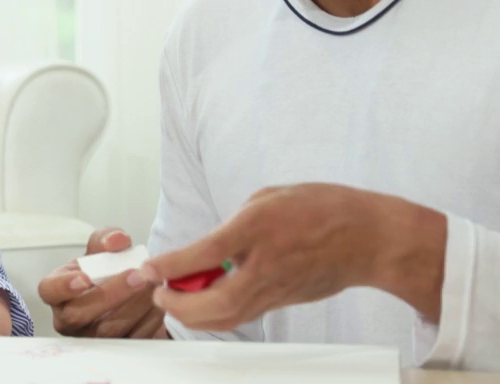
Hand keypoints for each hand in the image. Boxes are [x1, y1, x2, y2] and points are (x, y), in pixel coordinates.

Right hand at [37, 227, 165, 337]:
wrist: (126, 294)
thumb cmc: (104, 272)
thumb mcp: (100, 250)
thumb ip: (105, 239)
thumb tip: (117, 241)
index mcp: (58, 292)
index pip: (49, 291)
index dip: (63, 286)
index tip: (84, 277)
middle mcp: (69, 319)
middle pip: (79, 314)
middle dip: (110, 294)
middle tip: (137, 275)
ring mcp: (91, 338)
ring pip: (108, 330)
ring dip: (135, 305)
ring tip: (153, 284)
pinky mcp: (116, 349)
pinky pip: (131, 339)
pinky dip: (148, 319)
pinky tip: (158, 300)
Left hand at [142, 183, 446, 330]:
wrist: (370, 238)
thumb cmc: (323, 209)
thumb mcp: (268, 198)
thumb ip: (234, 222)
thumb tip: (210, 247)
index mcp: (258, 229)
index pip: (205, 255)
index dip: (170, 266)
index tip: (147, 270)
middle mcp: (266, 265)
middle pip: (213, 304)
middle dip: (176, 305)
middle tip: (157, 291)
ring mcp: (276, 290)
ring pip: (226, 319)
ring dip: (193, 315)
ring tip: (174, 298)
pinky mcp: (283, 302)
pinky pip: (241, 316)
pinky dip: (214, 314)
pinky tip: (202, 299)